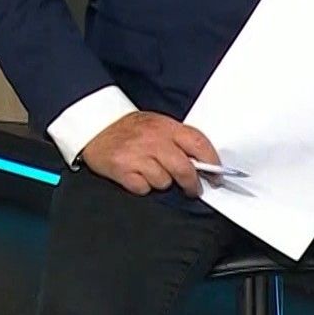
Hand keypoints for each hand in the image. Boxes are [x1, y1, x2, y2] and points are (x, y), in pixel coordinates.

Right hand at [78, 111, 219, 197]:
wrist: (95, 125)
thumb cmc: (131, 128)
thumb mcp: (157, 125)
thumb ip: (178, 140)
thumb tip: (202, 163)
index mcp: (166, 127)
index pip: (198, 144)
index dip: (213, 162)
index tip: (218, 175)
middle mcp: (153, 140)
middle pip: (184, 169)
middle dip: (192, 184)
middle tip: (193, 189)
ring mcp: (137, 156)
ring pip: (164, 182)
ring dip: (161, 182)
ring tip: (151, 172)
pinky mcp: (122, 170)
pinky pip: (144, 188)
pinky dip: (142, 186)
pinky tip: (136, 175)